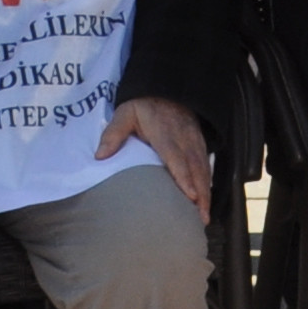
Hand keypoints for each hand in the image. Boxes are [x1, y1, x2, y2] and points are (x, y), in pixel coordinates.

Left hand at [99, 95, 214, 216]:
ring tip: (205, 216)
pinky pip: (206, 166)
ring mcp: (194, 142)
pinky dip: (207, 184)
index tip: (190, 195)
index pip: (176, 157)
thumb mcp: (125, 113)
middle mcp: (184, 139)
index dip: (184, 176)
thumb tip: (100, 156)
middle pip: (195, 168)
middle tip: (201, 217)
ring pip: (203, 169)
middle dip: (200, 193)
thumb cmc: (144, 106)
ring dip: (206, 192)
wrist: (167, 90)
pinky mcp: (200, 145)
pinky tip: (205, 200)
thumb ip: (114, 134)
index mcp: (165, 133)